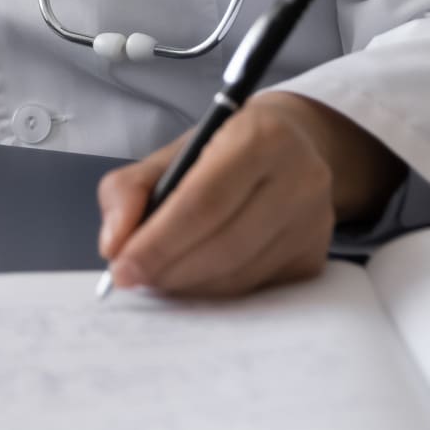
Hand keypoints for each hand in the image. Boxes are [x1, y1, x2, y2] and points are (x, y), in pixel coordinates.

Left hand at [94, 92, 398, 298]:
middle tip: (134, 278)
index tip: (122, 268)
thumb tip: (114, 245)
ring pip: (239, 274)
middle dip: (169, 269)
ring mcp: (314, 222)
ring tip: (159, 277)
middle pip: (224, 244)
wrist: (294, 145)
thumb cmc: (223, 149)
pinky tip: (195, 279)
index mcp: (261, 137)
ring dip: (189, 286)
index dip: (159, 241)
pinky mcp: (315, 257)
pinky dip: (215, 292)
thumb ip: (129, 189)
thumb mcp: (172, 152)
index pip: (204, 201)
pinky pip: (255, 289)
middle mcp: (300, 178)